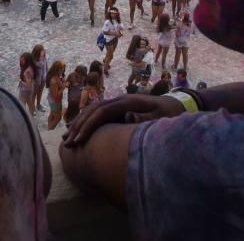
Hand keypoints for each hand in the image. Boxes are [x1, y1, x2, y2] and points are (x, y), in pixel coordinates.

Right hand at [63, 94, 183, 146]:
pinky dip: (86, 122)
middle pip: (93, 110)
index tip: (79, 141)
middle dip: (79, 126)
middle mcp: (120, 100)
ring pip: (93, 111)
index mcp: (127, 102)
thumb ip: (145, 119)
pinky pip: (98, 114)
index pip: (101, 112)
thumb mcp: (162, 118)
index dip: (88, 126)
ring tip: (67, 139)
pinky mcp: (119, 109)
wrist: (175, 105)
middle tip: (67, 143)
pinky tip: (79, 132)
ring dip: (79, 124)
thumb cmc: (169, 114)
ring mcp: (119, 103)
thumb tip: (128, 117)